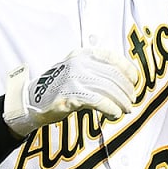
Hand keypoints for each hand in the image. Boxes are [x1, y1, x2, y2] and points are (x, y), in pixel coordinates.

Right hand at [3, 48, 138, 136]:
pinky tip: (115, 113)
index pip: (111, 57)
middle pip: (112, 75)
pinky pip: (99, 101)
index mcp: (81, 54)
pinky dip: (111, 108)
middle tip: (131, 101)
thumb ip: (96, 71)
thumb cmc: (59, 88)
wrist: (32, 102)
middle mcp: (78, 63)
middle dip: (126, 89)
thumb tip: (124, 81)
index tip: (135, 80)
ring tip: (126, 109)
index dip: (127, 68)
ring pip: (108, 88)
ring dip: (121, 101)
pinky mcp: (70, 95)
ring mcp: (73, 78)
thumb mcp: (77, 71)